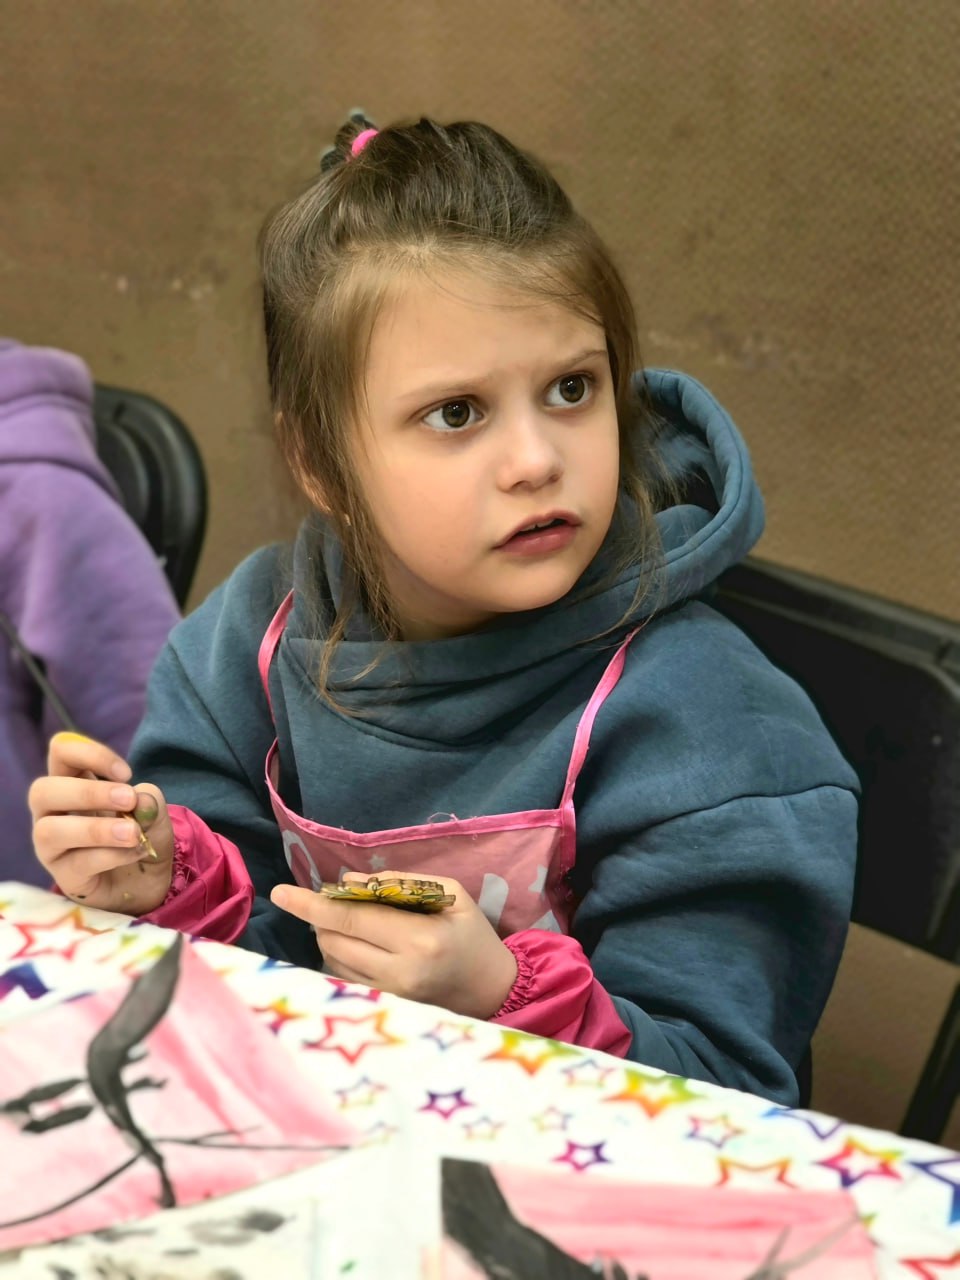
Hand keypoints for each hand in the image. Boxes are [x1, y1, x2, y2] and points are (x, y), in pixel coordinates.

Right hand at [29, 732, 173, 915]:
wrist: (150, 881)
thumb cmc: (142, 835)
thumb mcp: (155, 813)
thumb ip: (150, 801)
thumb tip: (140, 799)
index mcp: (72, 782)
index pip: (60, 752)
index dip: (89, 754)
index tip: (126, 772)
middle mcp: (52, 812)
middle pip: (42, 790)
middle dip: (87, 792)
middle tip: (128, 799)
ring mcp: (52, 847)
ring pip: (50, 831)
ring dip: (96, 829)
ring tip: (132, 833)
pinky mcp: (64, 876)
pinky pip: (78, 863)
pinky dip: (112, 856)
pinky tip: (136, 852)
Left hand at [271, 871, 517, 1019]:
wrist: (494, 990)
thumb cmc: (474, 935)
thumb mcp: (451, 894)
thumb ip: (402, 883)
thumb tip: (353, 882)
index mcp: (419, 940)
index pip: (351, 919)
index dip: (312, 905)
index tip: (281, 893)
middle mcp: (399, 973)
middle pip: (334, 941)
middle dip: (320, 916)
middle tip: (326, 898)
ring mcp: (390, 996)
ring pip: (334, 961)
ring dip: (328, 935)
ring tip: (347, 920)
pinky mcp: (385, 1007)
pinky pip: (345, 977)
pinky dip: (340, 955)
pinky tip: (355, 944)